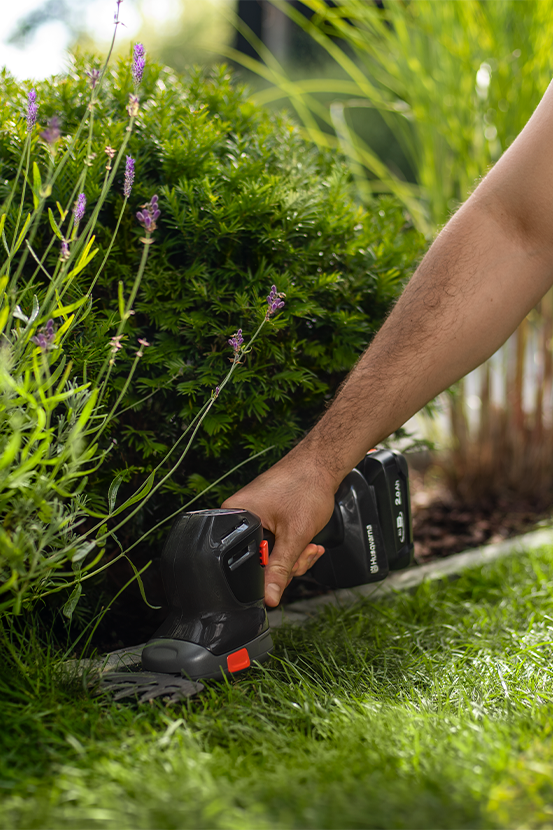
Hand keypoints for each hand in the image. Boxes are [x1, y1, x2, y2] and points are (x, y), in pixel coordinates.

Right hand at [222, 450, 336, 605]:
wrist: (321, 464)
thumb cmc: (306, 486)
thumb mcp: (295, 535)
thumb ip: (280, 569)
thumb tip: (269, 597)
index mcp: (236, 517)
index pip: (244, 562)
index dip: (268, 573)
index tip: (290, 569)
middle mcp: (240, 515)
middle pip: (259, 560)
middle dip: (288, 562)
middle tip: (305, 551)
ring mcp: (253, 515)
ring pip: (271, 553)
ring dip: (295, 554)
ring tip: (309, 543)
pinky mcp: (265, 515)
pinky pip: (275, 541)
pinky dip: (293, 544)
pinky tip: (307, 539)